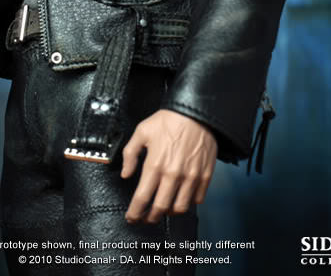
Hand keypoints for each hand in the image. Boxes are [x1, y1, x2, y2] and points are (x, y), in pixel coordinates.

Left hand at [121, 109, 216, 223]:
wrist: (196, 112)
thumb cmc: (170, 119)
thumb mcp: (142, 131)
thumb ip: (130, 154)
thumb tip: (126, 173)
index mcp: (155, 164)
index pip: (142, 198)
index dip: (134, 213)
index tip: (131, 217)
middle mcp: (173, 174)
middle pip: (160, 209)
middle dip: (150, 218)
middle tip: (146, 217)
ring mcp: (191, 177)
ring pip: (179, 208)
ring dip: (169, 212)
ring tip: (164, 208)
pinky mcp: (205, 176)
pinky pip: (197, 200)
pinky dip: (188, 202)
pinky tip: (182, 196)